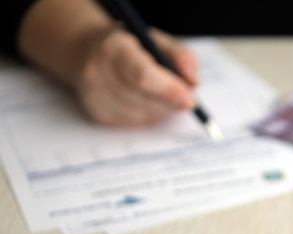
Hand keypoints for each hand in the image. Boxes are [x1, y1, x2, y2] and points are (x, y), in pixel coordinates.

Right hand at [76, 27, 198, 125]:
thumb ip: (181, 57)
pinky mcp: (97, 114)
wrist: (87, 52)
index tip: (190, 100)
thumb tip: (194, 83)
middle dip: (171, 102)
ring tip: (161, 94)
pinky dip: (148, 115)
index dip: (169, 90)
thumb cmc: (130, 47)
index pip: (142, 75)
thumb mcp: (156, 40)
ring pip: (142, 115)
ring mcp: (94, 95)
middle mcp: (98, 71)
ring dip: (162, 110)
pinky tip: (145, 101)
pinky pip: (134, 123)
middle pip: (144, 99)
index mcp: (115, 47)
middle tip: (184, 97)